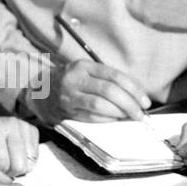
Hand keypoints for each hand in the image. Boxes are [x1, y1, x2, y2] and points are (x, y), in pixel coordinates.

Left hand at [0, 110, 39, 176]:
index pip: (2, 162)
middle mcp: (9, 123)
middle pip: (19, 165)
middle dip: (8, 173)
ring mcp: (22, 126)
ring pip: (29, 163)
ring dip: (17, 169)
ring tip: (4, 163)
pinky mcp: (32, 130)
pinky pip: (35, 157)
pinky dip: (25, 162)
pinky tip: (12, 157)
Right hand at [31, 59, 150, 125]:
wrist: (41, 91)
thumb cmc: (71, 81)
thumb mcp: (86, 72)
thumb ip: (108, 80)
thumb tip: (136, 96)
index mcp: (83, 66)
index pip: (114, 76)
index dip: (133, 89)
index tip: (145, 101)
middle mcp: (75, 79)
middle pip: (109, 91)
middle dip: (130, 104)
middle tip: (140, 113)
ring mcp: (69, 95)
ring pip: (100, 105)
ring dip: (119, 113)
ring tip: (129, 117)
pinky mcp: (67, 110)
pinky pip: (92, 117)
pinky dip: (108, 119)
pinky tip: (115, 119)